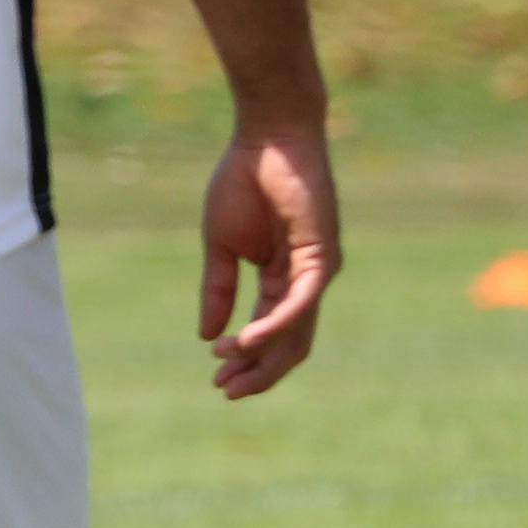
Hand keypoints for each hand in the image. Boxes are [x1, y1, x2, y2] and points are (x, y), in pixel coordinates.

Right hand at [199, 120, 339, 399]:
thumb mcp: (221, 245)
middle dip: (258, 372)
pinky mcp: (321, 256)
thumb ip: (217, 289)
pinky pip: (299, 303)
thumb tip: (206, 335)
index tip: (215, 377)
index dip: (244, 359)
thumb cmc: (244, 181)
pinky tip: (245, 340)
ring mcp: (317, 270)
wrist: (267, 138)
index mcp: (280, 277)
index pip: (268, 331)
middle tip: (224, 389)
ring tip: (228, 369)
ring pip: (297, 331)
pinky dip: (273, 325)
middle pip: (289, 344)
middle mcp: (304, 280)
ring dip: (263, 356)